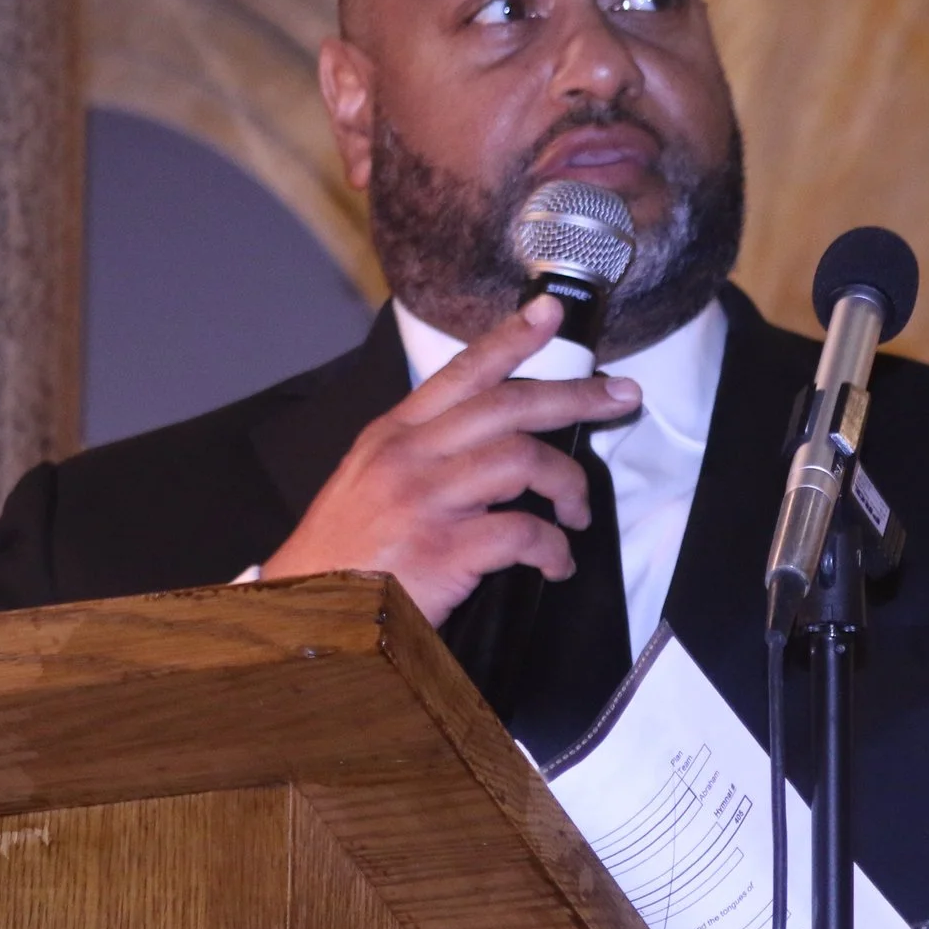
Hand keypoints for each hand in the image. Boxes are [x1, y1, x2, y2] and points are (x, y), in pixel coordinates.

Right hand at [261, 295, 640, 622]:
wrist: (307, 616)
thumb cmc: (344, 556)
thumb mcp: (368, 482)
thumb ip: (421, 453)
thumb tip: (490, 440)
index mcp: (393, 434)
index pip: (461, 373)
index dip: (510, 338)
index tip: (551, 312)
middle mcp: (409, 456)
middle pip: (507, 406)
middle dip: (574, 397)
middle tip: (621, 397)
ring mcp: (425, 501)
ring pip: (522, 460)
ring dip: (567, 485)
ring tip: (577, 513)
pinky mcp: (444, 551)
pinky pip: (523, 534)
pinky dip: (553, 549)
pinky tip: (556, 565)